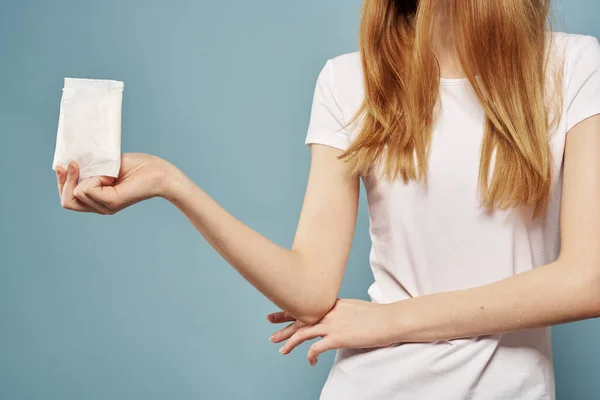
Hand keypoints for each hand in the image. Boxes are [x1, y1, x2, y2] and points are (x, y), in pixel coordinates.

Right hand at [56, 153, 174, 214]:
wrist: (159, 171)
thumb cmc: (137, 166)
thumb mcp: (106, 166)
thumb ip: (89, 169)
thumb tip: (68, 164)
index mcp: (98, 200)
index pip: (68, 199)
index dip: (62, 181)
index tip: (63, 164)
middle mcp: (100, 207)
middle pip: (67, 201)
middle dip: (65, 181)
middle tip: (72, 164)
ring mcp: (106, 207)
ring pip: (77, 193)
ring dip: (86, 176)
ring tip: (106, 171)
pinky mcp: (112, 203)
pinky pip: (89, 189)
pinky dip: (95, 177)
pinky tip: (110, 175)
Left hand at [267, 299, 395, 365]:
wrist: (389, 319)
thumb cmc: (377, 315)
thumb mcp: (354, 308)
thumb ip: (341, 312)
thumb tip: (337, 318)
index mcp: (332, 304)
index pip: (305, 306)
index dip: (289, 310)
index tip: (277, 313)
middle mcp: (328, 312)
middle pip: (299, 318)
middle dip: (283, 325)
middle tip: (271, 332)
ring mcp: (332, 324)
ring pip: (302, 333)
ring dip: (289, 342)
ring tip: (282, 350)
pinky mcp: (338, 337)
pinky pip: (316, 348)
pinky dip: (310, 355)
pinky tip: (310, 361)